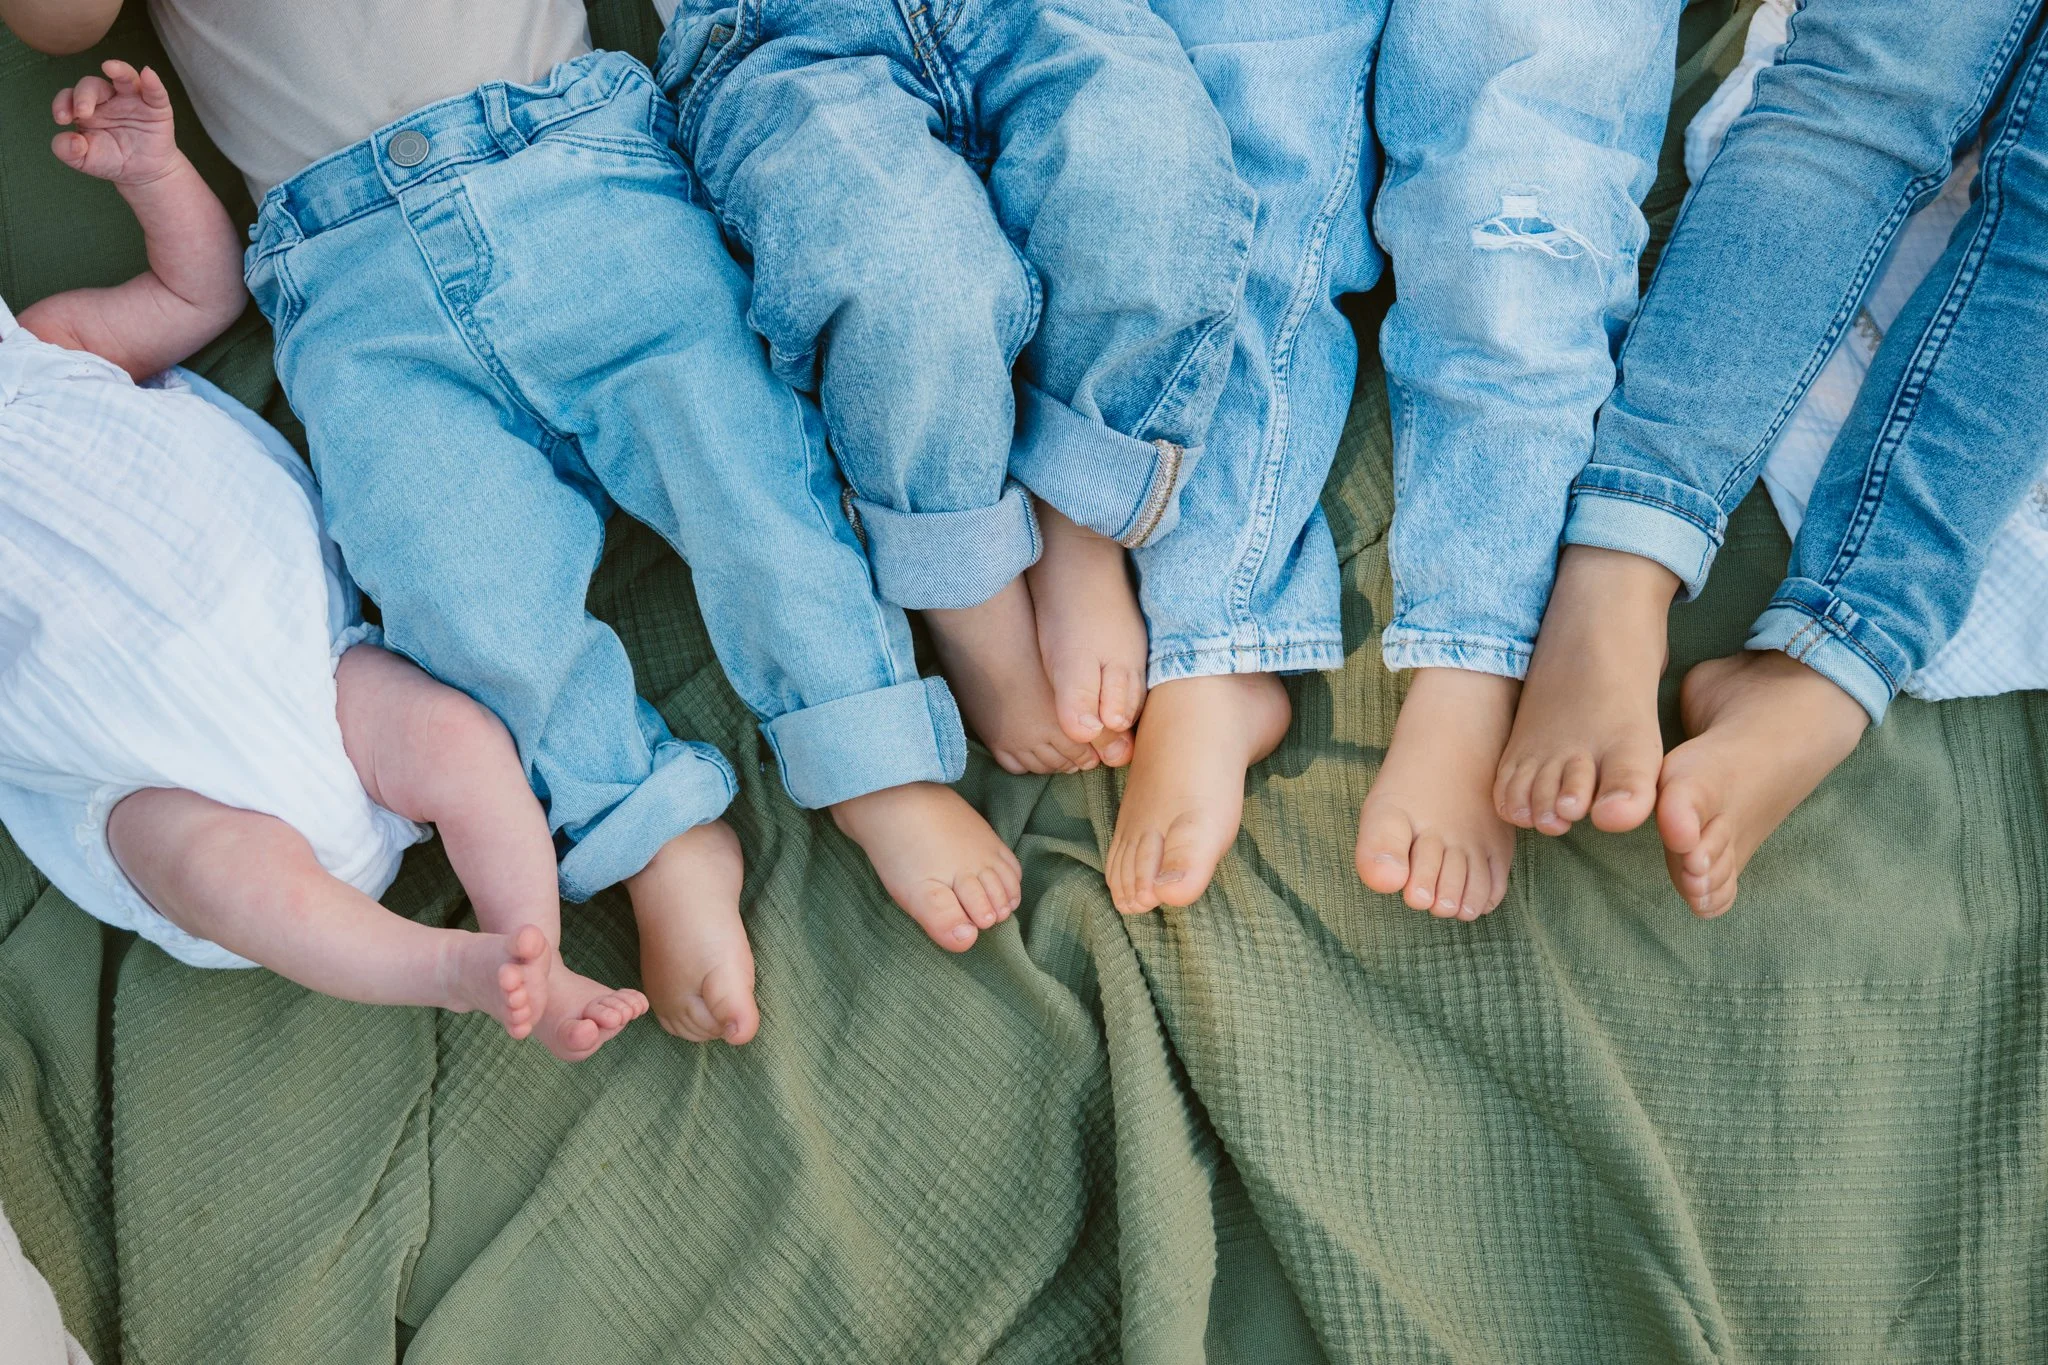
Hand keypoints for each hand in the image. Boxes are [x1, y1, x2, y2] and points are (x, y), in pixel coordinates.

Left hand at [51, 60, 180, 186]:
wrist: (144, 174)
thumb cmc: (112, 161)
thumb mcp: (83, 160)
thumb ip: (66, 151)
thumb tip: (73, 141)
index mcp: (86, 109)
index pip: (69, 96)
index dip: (62, 103)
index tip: (62, 120)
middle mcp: (107, 99)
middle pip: (92, 84)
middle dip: (84, 95)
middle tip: (83, 112)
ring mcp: (132, 101)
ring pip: (124, 78)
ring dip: (118, 70)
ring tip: (109, 67)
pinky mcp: (156, 108)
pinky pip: (155, 93)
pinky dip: (152, 83)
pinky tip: (147, 74)